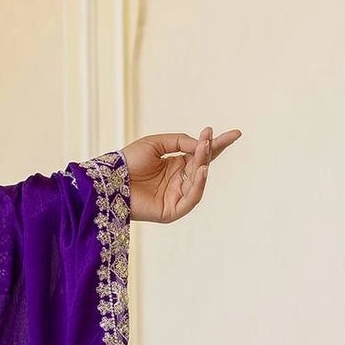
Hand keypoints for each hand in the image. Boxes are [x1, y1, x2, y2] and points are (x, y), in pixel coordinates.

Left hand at [120, 126, 240, 223]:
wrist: (108, 179)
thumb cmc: (128, 161)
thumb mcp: (156, 143)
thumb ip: (180, 141)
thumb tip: (202, 144)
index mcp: (176, 165)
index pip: (202, 154)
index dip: (217, 144)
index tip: (236, 133)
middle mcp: (179, 180)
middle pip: (202, 165)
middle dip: (209, 151)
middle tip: (211, 138)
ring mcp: (176, 196)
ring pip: (198, 181)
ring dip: (203, 165)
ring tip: (204, 151)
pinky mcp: (171, 211)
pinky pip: (191, 199)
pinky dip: (198, 185)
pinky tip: (201, 170)